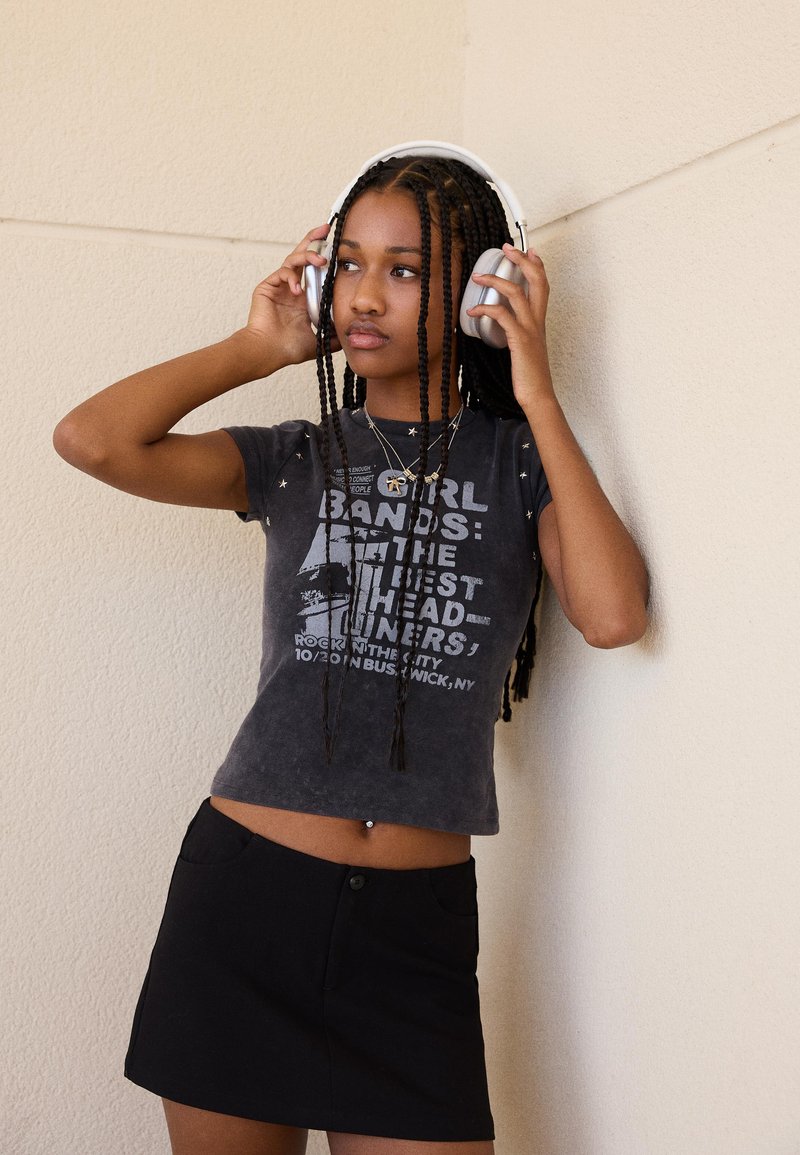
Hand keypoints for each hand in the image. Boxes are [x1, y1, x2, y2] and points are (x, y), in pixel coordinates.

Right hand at [242, 224, 340, 368]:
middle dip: (313, 239)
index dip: (324, 258)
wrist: (268, 353)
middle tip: (326, 228)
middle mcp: (291, 287)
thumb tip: (350, 334)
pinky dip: (291, 277)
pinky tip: (298, 290)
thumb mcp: (319, 340)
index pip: (314, 271)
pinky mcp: (267, 286)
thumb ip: (334, 336)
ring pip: (293, 260)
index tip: (338, 248)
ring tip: (319, 260)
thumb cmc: (288, 348)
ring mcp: (279, 286)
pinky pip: (282, 273)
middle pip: (302, 256)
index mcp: (303, 297)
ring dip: (306, 256)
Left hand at [467, 243, 554, 409]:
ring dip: (495, 280)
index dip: (537, 265)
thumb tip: (501, 327)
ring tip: (478, 275)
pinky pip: (502, 316)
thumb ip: (516, 334)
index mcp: (539, 322)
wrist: (538, 397)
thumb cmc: (529, 377)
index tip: (528, 250)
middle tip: (506, 248)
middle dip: (521, 260)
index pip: (543, 286)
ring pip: (517, 293)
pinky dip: (486, 308)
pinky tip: (473, 311)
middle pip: (536, 280)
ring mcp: (529, 330)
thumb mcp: (524, 349)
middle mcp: (537, 321)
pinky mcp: (520, 341)